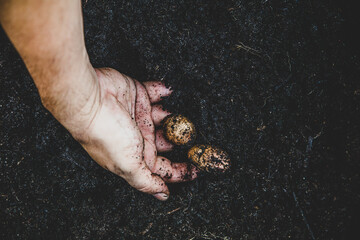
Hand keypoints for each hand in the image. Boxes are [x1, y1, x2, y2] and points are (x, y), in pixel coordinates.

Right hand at [74, 68, 197, 200]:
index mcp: (136, 157)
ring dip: (175, 117)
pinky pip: (156, 93)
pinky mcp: (136, 94)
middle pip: (167, 143)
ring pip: (165, 118)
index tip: (198, 169)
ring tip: (180, 116)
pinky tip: (169, 92)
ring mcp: (138, 116)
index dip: (181, 171)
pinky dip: (163, 92)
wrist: (90, 100)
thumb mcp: (129, 165)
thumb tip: (163, 196)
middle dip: (181, 141)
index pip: (163, 169)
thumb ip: (146, 181)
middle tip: (193, 137)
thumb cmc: (107, 134)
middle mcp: (138, 138)